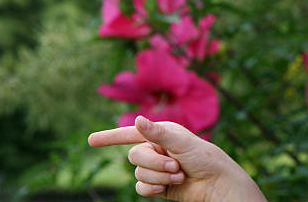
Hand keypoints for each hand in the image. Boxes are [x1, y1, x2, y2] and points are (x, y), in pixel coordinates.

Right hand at [88, 116, 267, 201]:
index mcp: (162, 133)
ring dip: (158, 175)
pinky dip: (152, 187)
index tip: (90, 140)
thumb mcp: (182, 143)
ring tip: (179, 175)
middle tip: (176, 165)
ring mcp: (157, 167)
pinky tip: (166, 188)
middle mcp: (157, 148)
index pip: (130, 133)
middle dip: (154, 163)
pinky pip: (141, 186)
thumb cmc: (204, 158)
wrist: (216, 184)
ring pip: (139, 172)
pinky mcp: (159, 185)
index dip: (110, 137)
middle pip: (134, 155)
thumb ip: (158, 133)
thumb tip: (137, 119)